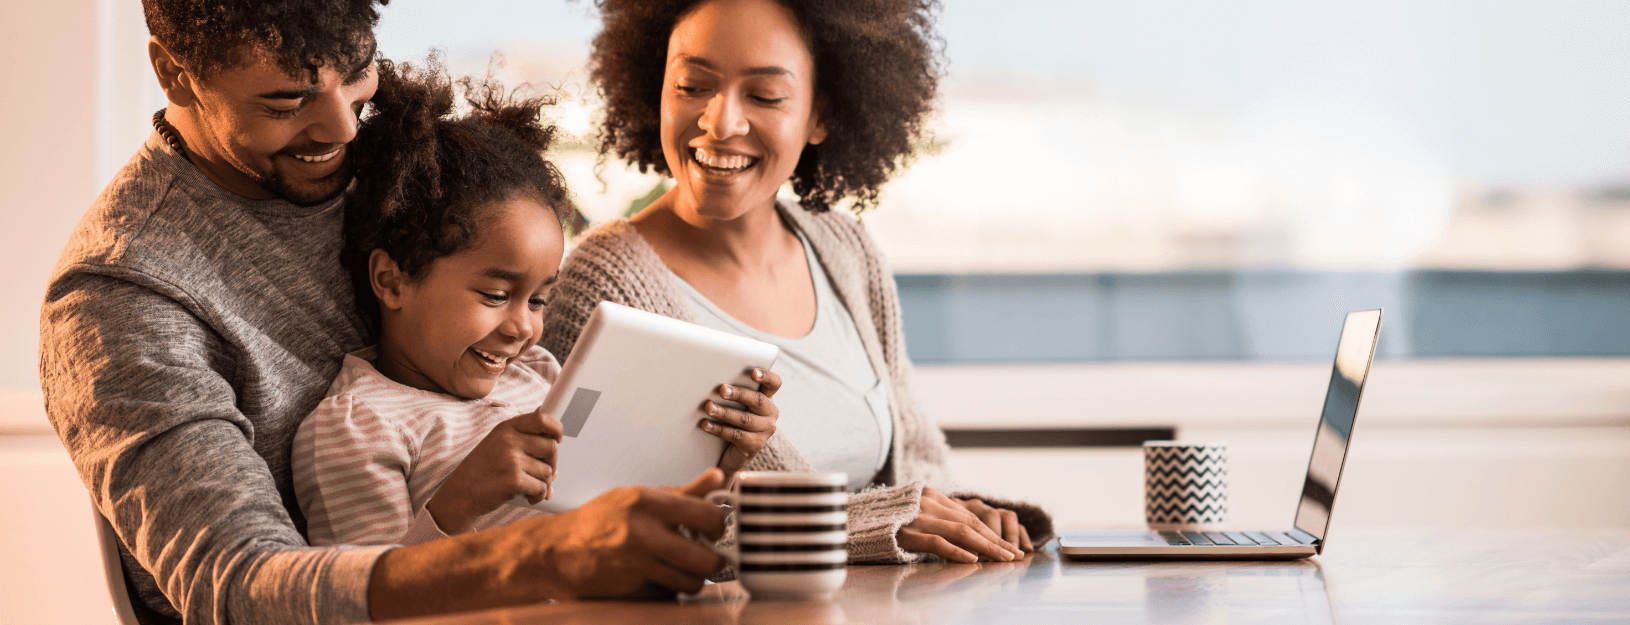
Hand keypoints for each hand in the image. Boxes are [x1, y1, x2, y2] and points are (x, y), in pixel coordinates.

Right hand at [368, 468, 729, 618]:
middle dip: (711, 563)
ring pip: (691, 584)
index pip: (710, 516)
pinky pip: (667, 597)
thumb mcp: (637, 497)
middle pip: (707, 560)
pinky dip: (666, 592)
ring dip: (689, 580)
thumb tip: (717, 478)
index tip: (713, 531)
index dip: (719, 527)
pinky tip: (651, 579)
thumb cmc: (596, 522)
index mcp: (648, 503)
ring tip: (674, 568)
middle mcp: (643, 534)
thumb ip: (681, 493)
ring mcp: (636, 566)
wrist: (552, 553)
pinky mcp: (630, 592)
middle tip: (705, 559)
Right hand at [426, 408, 561, 534]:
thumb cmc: (481, 470)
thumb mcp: (497, 443)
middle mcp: (509, 440)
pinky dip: (539, 495)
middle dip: (552, 463)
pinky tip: (529, 496)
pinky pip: (542, 487)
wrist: (460, 494)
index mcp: (506, 428)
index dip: (556, 428)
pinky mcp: (513, 479)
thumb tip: (555, 439)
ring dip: (544, 483)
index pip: (542, 418)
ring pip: (548, 471)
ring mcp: (511, 459)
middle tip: (543, 473)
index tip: (558, 438)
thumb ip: (522, 438)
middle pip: (551, 447)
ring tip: (531, 488)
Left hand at [698, 368, 781, 476]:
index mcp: (767, 397)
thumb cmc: (733, 420)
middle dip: (738, 394)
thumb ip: (732, 392)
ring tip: (708, 407)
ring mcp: (765, 430)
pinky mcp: (755, 445)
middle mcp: (770, 413)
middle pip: (757, 400)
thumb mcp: (736, 404)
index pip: (774, 383)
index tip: (753, 373)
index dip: (766, 376)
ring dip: (724, 412)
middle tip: (722, 390)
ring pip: (745, 419)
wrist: (733, 452)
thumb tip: (716, 384)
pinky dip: (719, 429)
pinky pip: (736, 435)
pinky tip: (706, 425)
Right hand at [896, 487, 1023, 562]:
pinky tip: (972, 560)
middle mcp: (929, 503)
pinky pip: (937, 542)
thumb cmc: (884, 520)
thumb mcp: (914, 514)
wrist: (852, 518)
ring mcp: (918, 517)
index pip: (970, 515)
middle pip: (971, 523)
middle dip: (996, 541)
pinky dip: (956, 551)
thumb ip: (937, 521)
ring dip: (986, 547)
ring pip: (961, 531)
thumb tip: (965, 541)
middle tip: (1015, 555)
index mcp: (932, 496)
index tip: (1009, 546)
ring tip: (1003, 559)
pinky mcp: (907, 533)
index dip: (992, 532)